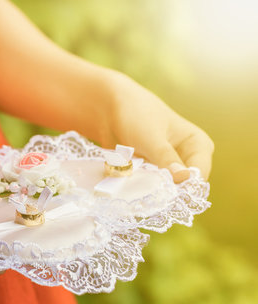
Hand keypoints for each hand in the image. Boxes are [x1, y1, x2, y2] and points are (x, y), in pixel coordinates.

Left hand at [99, 72, 213, 181]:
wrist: (109, 108)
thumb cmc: (136, 115)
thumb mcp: (151, 137)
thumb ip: (166, 158)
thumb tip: (184, 177)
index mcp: (198, 145)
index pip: (199, 175)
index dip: (185, 187)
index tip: (164, 189)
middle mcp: (187, 158)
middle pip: (184, 186)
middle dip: (166, 190)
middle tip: (146, 189)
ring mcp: (169, 166)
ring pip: (165, 188)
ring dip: (150, 189)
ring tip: (135, 183)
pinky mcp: (151, 172)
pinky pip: (150, 187)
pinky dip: (141, 187)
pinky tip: (129, 183)